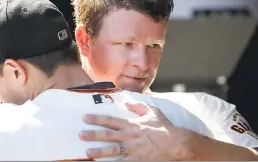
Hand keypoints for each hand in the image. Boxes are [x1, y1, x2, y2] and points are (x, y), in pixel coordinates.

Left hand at [79, 103, 194, 159]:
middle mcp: (130, 136)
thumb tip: (127, 101)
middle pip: (109, 135)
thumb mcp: (153, 112)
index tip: (85, 117)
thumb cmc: (164, 127)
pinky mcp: (137, 160)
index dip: (97, 118)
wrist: (176, 143)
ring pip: (113, 150)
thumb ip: (139, 106)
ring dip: (99, 151)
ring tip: (87, 152)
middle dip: (94, 134)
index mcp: (132, 124)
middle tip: (81, 134)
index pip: (111, 120)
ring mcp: (133, 149)